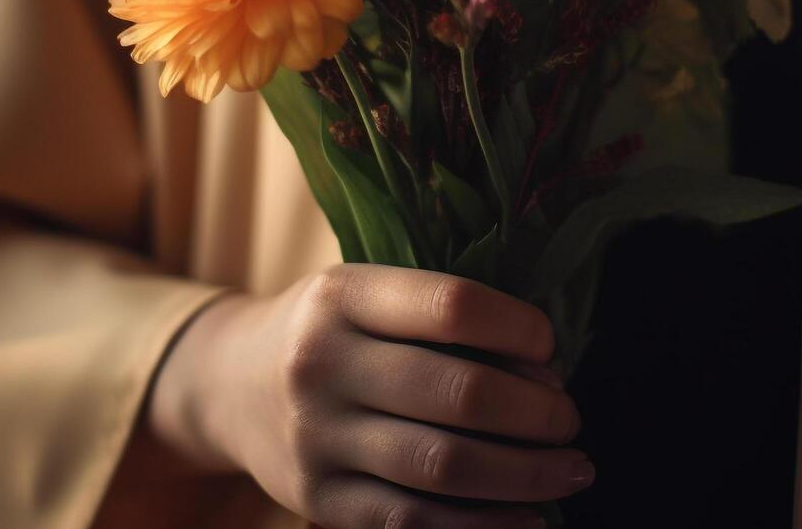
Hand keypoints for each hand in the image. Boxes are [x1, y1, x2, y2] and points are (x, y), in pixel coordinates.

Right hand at [150, 264, 589, 527]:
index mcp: (343, 296)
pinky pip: (412, 523)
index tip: (550, 347)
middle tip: (569, 419)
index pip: (452, 306)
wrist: (229, 386)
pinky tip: (526, 518)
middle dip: (536, 413)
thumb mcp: (366, 296)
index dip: (519, 328)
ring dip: (525, 474)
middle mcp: (322, 364)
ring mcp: (317, 438)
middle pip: (456, 393)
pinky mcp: (319, 501)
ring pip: (442, 465)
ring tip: (571, 470)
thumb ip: (439, 316)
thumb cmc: (331, 333)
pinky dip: (482, 526)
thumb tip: (546, 368)